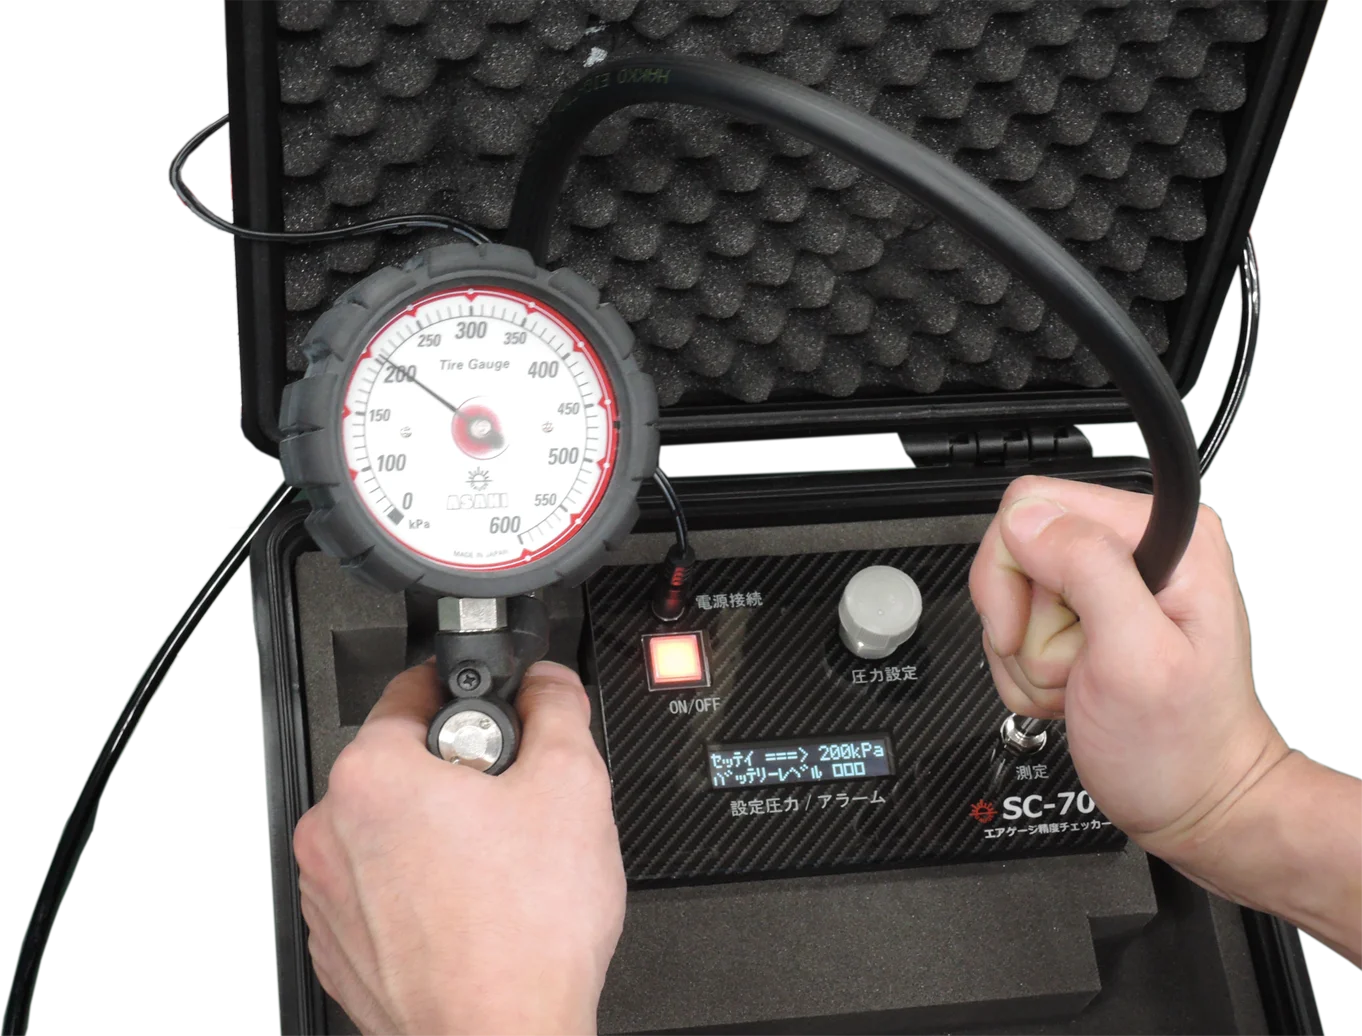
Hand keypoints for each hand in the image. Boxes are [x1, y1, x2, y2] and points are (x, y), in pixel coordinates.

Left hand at [292, 660, 625, 1035]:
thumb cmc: (526, 934)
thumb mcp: (572, 785)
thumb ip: (557, 710)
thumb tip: (548, 683)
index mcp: (372, 776)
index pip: (413, 691)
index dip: (471, 698)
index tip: (498, 718)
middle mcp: (330, 830)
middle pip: (403, 765)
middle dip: (460, 774)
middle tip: (513, 806)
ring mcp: (328, 896)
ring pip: (391, 831)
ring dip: (438, 834)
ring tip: (497, 869)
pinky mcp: (341, 947)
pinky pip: (380, 891)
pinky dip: (420, 891)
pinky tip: (473, 910)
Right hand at [968, 475, 1288, 868]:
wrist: (1193, 804)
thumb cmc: (1182, 747)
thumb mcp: (1137, 656)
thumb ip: (1089, 571)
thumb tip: (1028, 519)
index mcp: (1162, 534)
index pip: (1036, 504)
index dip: (1014, 569)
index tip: (1029, 627)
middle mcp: (1136, 547)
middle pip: (1015, 549)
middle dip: (1022, 621)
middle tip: (1065, 665)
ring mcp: (1106, 585)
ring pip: (1010, 594)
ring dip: (1027, 654)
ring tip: (1076, 683)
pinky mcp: (1083, 617)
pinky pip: (1016, 627)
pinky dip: (1028, 670)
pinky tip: (1070, 689)